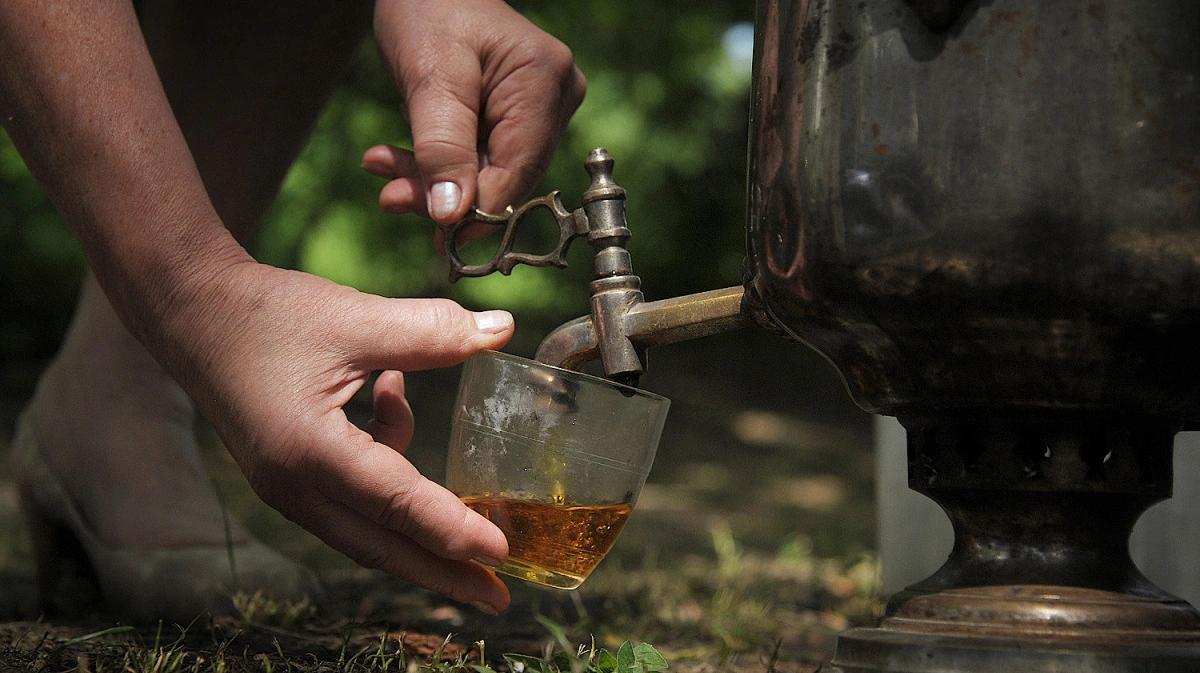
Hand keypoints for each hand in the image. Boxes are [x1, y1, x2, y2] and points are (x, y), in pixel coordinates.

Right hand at [164, 260, 516, 612]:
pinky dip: (387, 464)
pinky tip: (395, 398)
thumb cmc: (264, 313)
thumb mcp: (353, 318)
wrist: (188, 310)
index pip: (398, 505)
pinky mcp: (287, 475)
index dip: (454, 532)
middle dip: (445, 572)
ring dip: (421, 527)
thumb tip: (502, 329)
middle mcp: (293, 484)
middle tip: (498, 598)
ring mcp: (286, 486)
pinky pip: (351, 494)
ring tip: (476, 526)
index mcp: (309, 451)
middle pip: (382, 545)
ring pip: (368, 526)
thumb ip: (431, 331)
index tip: (502, 555)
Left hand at [361, 0, 585, 232]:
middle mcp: (556, 97)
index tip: (433, 234)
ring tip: (384, 167)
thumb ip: (441, 148)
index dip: (477, 212)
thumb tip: (453, 217)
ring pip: (489, 173)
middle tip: (390, 196)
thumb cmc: (427, 9)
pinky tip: (398, 159)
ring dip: (433, 180)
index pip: (517, 173)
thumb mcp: (428, 78)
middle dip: (446, 193)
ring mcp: (541, 108)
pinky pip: (482, 158)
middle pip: (505, 177)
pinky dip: (438, 164)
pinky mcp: (519, 117)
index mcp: (544, 82)